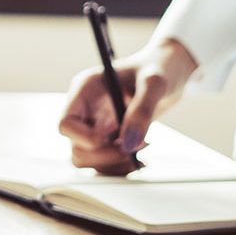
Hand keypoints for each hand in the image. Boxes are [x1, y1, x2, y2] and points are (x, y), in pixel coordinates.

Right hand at [58, 39, 196, 173]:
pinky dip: (121, 167)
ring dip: (113, 164)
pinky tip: (140, 156)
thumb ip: (142, 110)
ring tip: (140, 149)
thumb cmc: (158, 67)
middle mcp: (86, 110)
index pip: (67, 124)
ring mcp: (95, 126)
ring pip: (88, 161)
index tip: (114, 133)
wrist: (169, 72)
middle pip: (76, 149)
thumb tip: (130, 143)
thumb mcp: (154, 82)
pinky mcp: (108, 139)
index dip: (86, 137)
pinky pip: (104, 164)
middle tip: (132, 146)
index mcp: (85, 90)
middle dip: (104, 155)